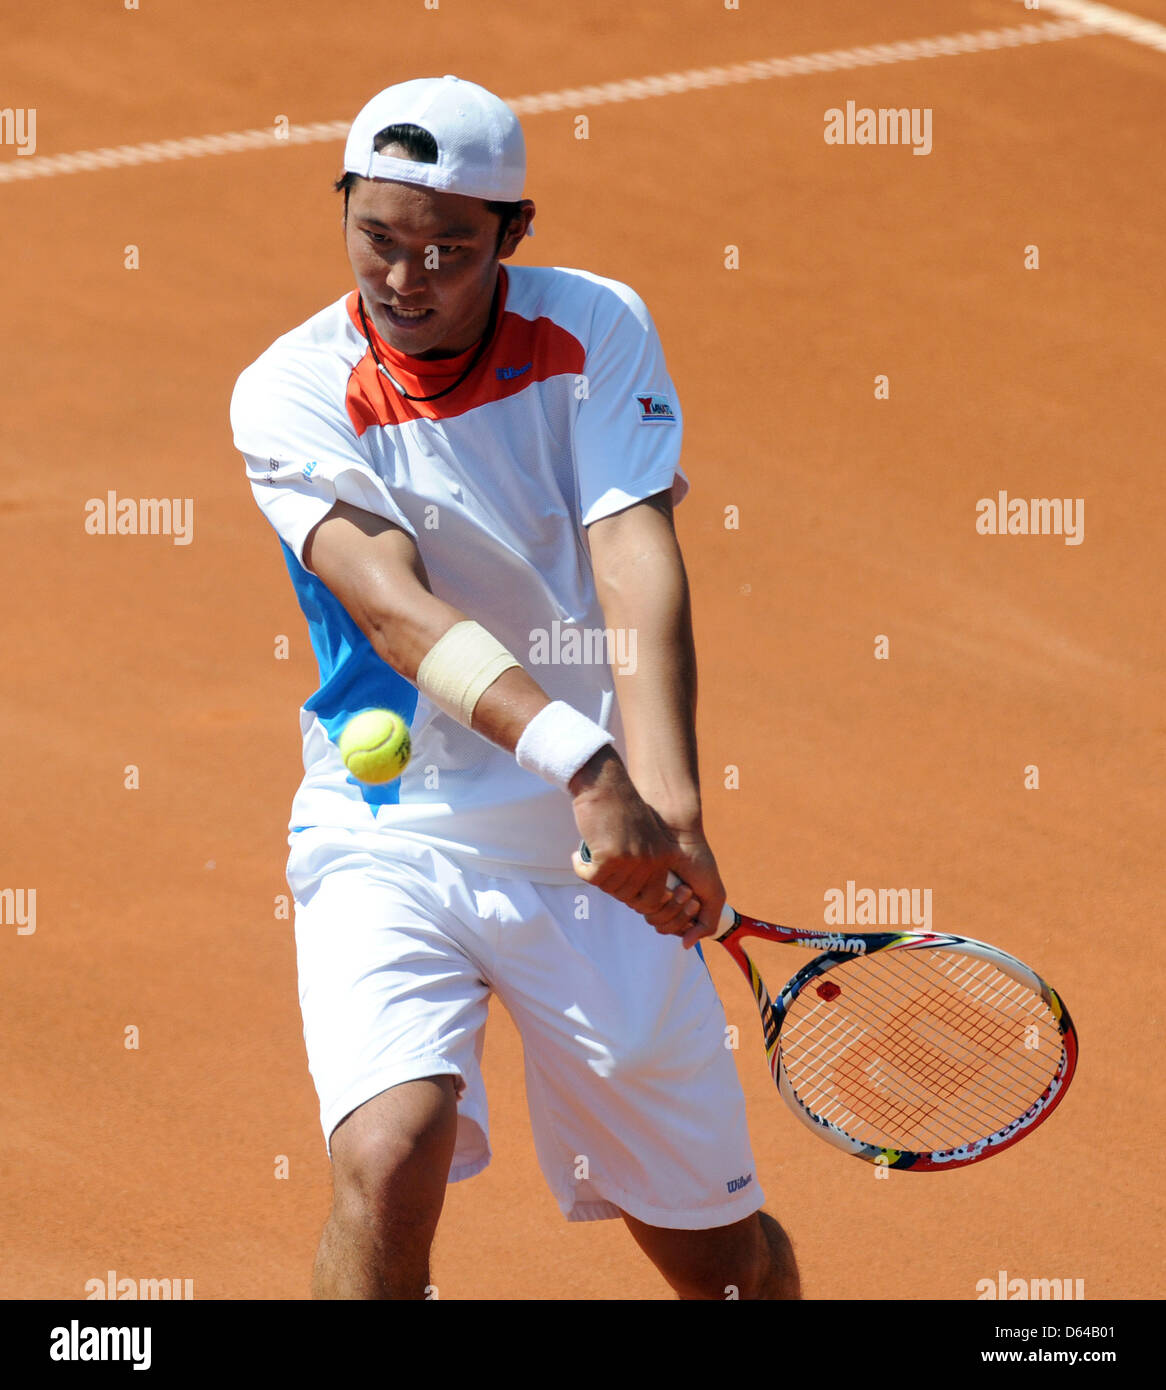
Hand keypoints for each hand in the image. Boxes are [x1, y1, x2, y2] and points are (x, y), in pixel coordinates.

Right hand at [569, 749, 723, 946]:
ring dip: (595, 876)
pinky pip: (590, 877)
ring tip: (590, 857)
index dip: (635, 899)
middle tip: (600, 871)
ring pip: (609, 888)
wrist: (605, 783)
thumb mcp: (645, 837)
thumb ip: (646, 864)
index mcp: (664, 858)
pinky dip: (580, 868)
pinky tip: (578, 856)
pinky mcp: (609, 857)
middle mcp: (651, 862)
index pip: (655, 900)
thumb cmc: (621, 808)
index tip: (619, 886)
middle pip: (630, 897)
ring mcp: (631, 861)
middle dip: (612, 887)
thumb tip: (636, 897)